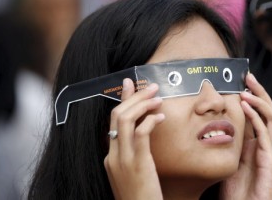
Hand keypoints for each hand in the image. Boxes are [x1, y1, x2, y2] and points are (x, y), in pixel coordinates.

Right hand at [104, 79, 164, 199]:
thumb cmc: (142, 197)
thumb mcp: (134, 173)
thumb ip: (135, 154)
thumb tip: (144, 134)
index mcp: (111, 157)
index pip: (113, 120)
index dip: (123, 100)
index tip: (130, 84)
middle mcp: (113, 155)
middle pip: (117, 115)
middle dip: (134, 96)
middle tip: (152, 87)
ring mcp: (123, 160)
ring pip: (126, 119)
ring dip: (143, 104)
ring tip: (158, 98)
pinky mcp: (138, 164)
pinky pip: (141, 134)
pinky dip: (150, 120)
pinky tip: (161, 117)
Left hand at [220, 73, 271, 199]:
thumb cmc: (236, 191)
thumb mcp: (229, 161)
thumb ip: (228, 144)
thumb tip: (214, 125)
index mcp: (257, 143)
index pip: (259, 113)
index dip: (253, 96)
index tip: (242, 81)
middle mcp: (266, 144)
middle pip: (269, 111)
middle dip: (260, 92)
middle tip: (248, 76)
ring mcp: (269, 151)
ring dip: (260, 101)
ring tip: (246, 90)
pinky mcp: (269, 161)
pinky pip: (265, 133)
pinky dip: (257, 117)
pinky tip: (246, 107)